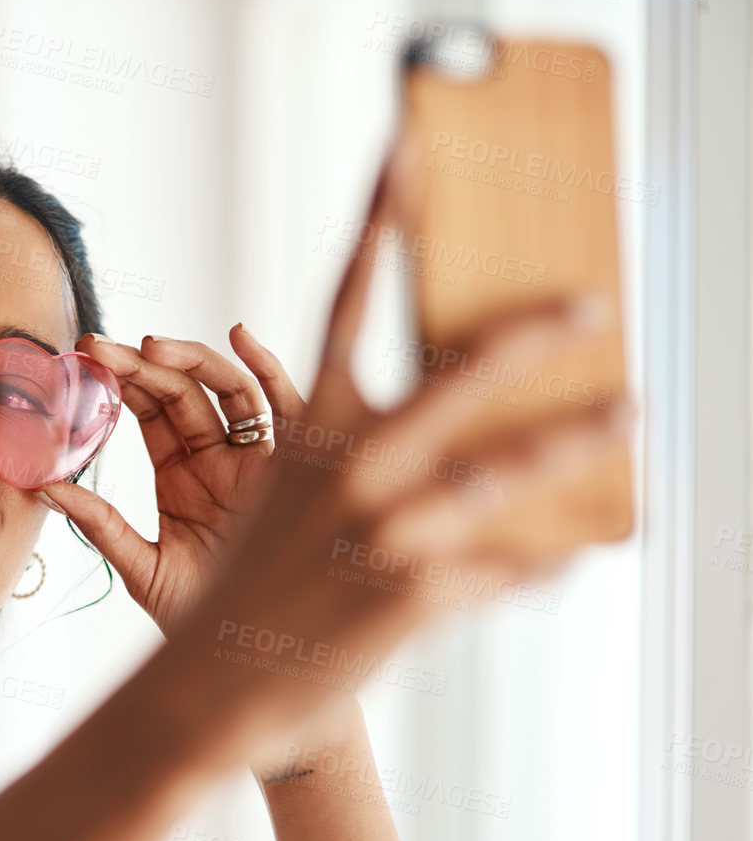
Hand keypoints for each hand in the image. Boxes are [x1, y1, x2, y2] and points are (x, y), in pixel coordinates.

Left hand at [41, 326, 298, 637]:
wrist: (251, 662)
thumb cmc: (201, 621)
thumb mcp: (141, 569)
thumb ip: (98, 525)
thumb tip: (41, 487)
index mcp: (183, 478)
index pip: (151, 413)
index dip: (119, 381)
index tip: (81, 358)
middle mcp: (223, 461)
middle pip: (184, 392)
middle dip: (141, 363)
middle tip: (96, 345)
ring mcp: (261, 462)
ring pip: (230, 390)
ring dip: (192, 360)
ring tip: (150, 344)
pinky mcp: (299, 471)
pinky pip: (291, 409)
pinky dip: (270, 368)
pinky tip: (242, 335)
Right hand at [139, 140, 634, 776]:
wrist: (211, 687)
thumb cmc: (239, 592)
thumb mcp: (272, 505)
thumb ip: (333, 453)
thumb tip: (386, 420)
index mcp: (308, 431)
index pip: (343, 305)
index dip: (375, 224)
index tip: (407, 153)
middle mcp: (349, 466)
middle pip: (454, 374)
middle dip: (530, 333)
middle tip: (592, 302)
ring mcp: (384, 529)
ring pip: (504, 470)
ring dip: (575, 442)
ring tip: (629, 416)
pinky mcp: (414, 594)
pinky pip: (506, 565)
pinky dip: (546, 557)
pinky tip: (584, 546)